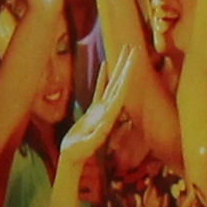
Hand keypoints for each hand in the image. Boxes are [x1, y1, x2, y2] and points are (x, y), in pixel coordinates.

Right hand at [63, 48, 136, 167]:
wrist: (73, 158)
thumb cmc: (78, 153)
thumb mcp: (87, 145)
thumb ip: (97, 135)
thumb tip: (106, 124)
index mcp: (110, 115)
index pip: (121, 91)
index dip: (127, 75)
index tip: (133, 61)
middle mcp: (109, 109)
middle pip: (120, 83)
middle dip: (127, 66)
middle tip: (134, 48)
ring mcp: (102, 108)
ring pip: (112, 83)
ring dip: (118, 68)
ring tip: (123, 52)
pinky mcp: (94, 110)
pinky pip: (100, 89)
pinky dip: (102, 77)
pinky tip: (105, 65)